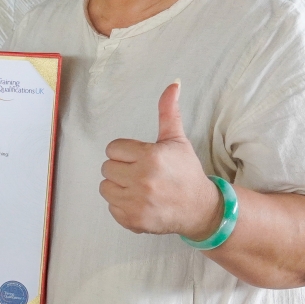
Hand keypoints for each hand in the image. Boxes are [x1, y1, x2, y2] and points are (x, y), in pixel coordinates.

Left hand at [99, 82, 221, 239]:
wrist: (199, 209)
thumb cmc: (186, 172)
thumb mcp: (177, 140)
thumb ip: (168, 112)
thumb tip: (173, 83)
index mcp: (150, 157)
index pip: (113, 148)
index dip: (126, 152)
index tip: (141, 158)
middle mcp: (142, 180)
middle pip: (106, 168)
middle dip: (121, 169)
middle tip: (141, 173)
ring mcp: (136, 202)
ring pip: (105, 188)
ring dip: (118, 187)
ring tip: (139, 187)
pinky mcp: (132, 220)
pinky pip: (110, 207)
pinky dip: (122, 206)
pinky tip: (140, 202)